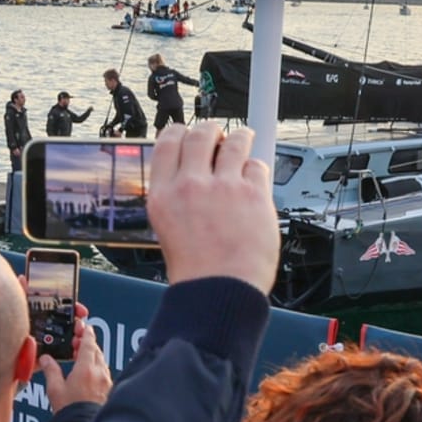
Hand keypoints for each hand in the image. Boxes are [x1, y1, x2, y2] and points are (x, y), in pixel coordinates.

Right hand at [40, 307, 111, 412]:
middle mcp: (100, 373)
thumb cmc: (70, 411)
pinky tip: (89, 375)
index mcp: (86, 368)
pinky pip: (104, 373)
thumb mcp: (55, 389)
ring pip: (101, 361)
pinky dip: (96, 368)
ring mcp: (106, 382)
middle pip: (96, 350)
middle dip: (87, 343)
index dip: (85, 332)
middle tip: (76, 341)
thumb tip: (46, 359)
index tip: (82, 326)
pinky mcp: (109, 391)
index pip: (88, 342)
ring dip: (92, 356)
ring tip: (80, 358)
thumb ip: (51, 370)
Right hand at [147, 122, 277, 292]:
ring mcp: (223, 187)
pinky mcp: (253, 194)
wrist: (220, 291)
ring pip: (234, 141)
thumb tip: (194, 173)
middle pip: (200, 135)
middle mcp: (190, 185)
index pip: (167, 142)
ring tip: (243, 141)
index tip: (186, 132)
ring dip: (239, 138)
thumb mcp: (167, 227)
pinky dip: (256, 169)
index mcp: (163, 194)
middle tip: (218, 135)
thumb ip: (177, 196)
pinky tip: (254, 178)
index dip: (179, 131)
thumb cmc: (196, 270)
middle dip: (211, 130)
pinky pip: (257, 166)